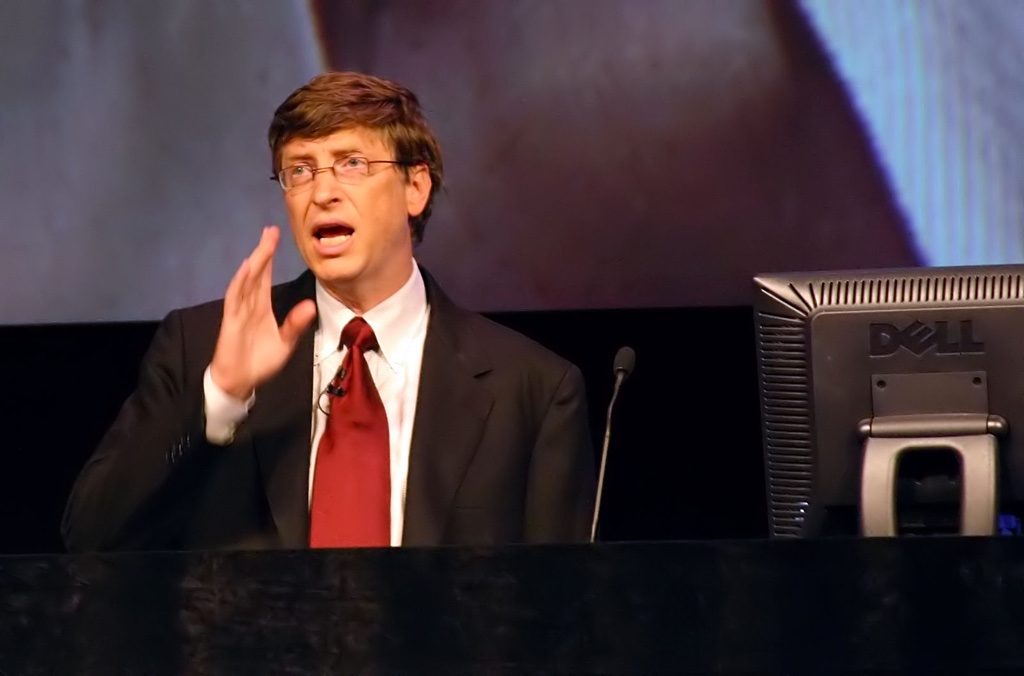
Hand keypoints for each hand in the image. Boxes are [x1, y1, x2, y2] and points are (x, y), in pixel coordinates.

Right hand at [210, 226, 316, 398]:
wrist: (240, 381)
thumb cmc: (259, 361)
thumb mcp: (285, 343)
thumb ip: (296, 324)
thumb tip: (311, 305)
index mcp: (261, 306)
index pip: (265, 276)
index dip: (270, 257)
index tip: (275, 236)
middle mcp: (249, 304)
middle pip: (257, 272)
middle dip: (263, 251)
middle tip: (271, 230)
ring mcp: (239, 311)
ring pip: (247, 281)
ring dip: (254, 262)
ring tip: (263, 244)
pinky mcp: (232, 321)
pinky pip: (235, 298)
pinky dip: (240, 282)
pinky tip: (247, 268)